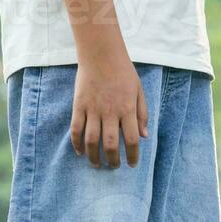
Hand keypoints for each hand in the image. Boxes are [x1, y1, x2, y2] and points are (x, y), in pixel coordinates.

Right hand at [71, 52, 147, 168]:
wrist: (101, 54)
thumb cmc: (123, 72)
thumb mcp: (139, 90)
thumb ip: (142, 113)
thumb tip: (144, 136)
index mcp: (127, 108)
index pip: (131, 139)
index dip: (132, 155)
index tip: (132, 164)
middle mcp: (110, 111)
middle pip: (110, 144)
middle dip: (112, 160)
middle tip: (114, 167)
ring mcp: (93, 109)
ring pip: (91, 141)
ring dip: (94, 157)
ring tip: (97, 165)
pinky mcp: (79, 106)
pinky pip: (76, 129)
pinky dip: (77, 144)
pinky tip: (81, 152)